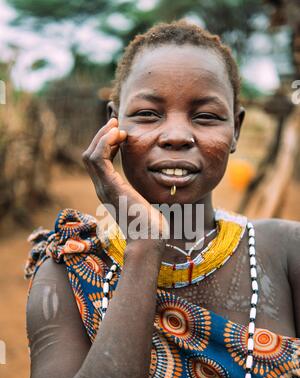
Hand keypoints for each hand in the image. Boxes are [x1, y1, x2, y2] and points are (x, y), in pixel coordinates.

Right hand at [82, 118, 167, 246]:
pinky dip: (105, 143)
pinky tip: (118, 135)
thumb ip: (145, 187)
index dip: (106, 144)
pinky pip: (99, 159)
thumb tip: (156, 177)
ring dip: (102, 137)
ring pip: (91, 155)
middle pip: (91, 156)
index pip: (99, 162)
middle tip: (116, 123)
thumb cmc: (153, 225)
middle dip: (102, 137)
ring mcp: (104, 189)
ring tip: (117, 127)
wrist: (150, 241)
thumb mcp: (148, 200)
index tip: (120, 132)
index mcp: (110, 191)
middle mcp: (102, 189)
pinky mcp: (111, 188)